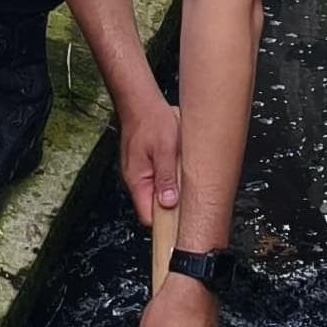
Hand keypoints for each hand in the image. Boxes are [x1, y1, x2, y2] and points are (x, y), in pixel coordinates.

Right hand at [115, 86, 182, 228]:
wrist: (139, 100)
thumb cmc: (150, 120)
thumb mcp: (165, 149)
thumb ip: (166, 177)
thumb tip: (169, 203)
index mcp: (137, 180)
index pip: (148, 216)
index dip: (166, 225)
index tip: (182, 226)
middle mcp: (135, 180)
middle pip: (153, 207)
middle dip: (172, 209)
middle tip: (191, 204)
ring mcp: (139, 172)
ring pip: (157, 193)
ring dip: (172, 192)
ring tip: (186, 183)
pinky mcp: (144, 165)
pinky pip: (157, 180)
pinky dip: (169, 179)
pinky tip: (180, 171)